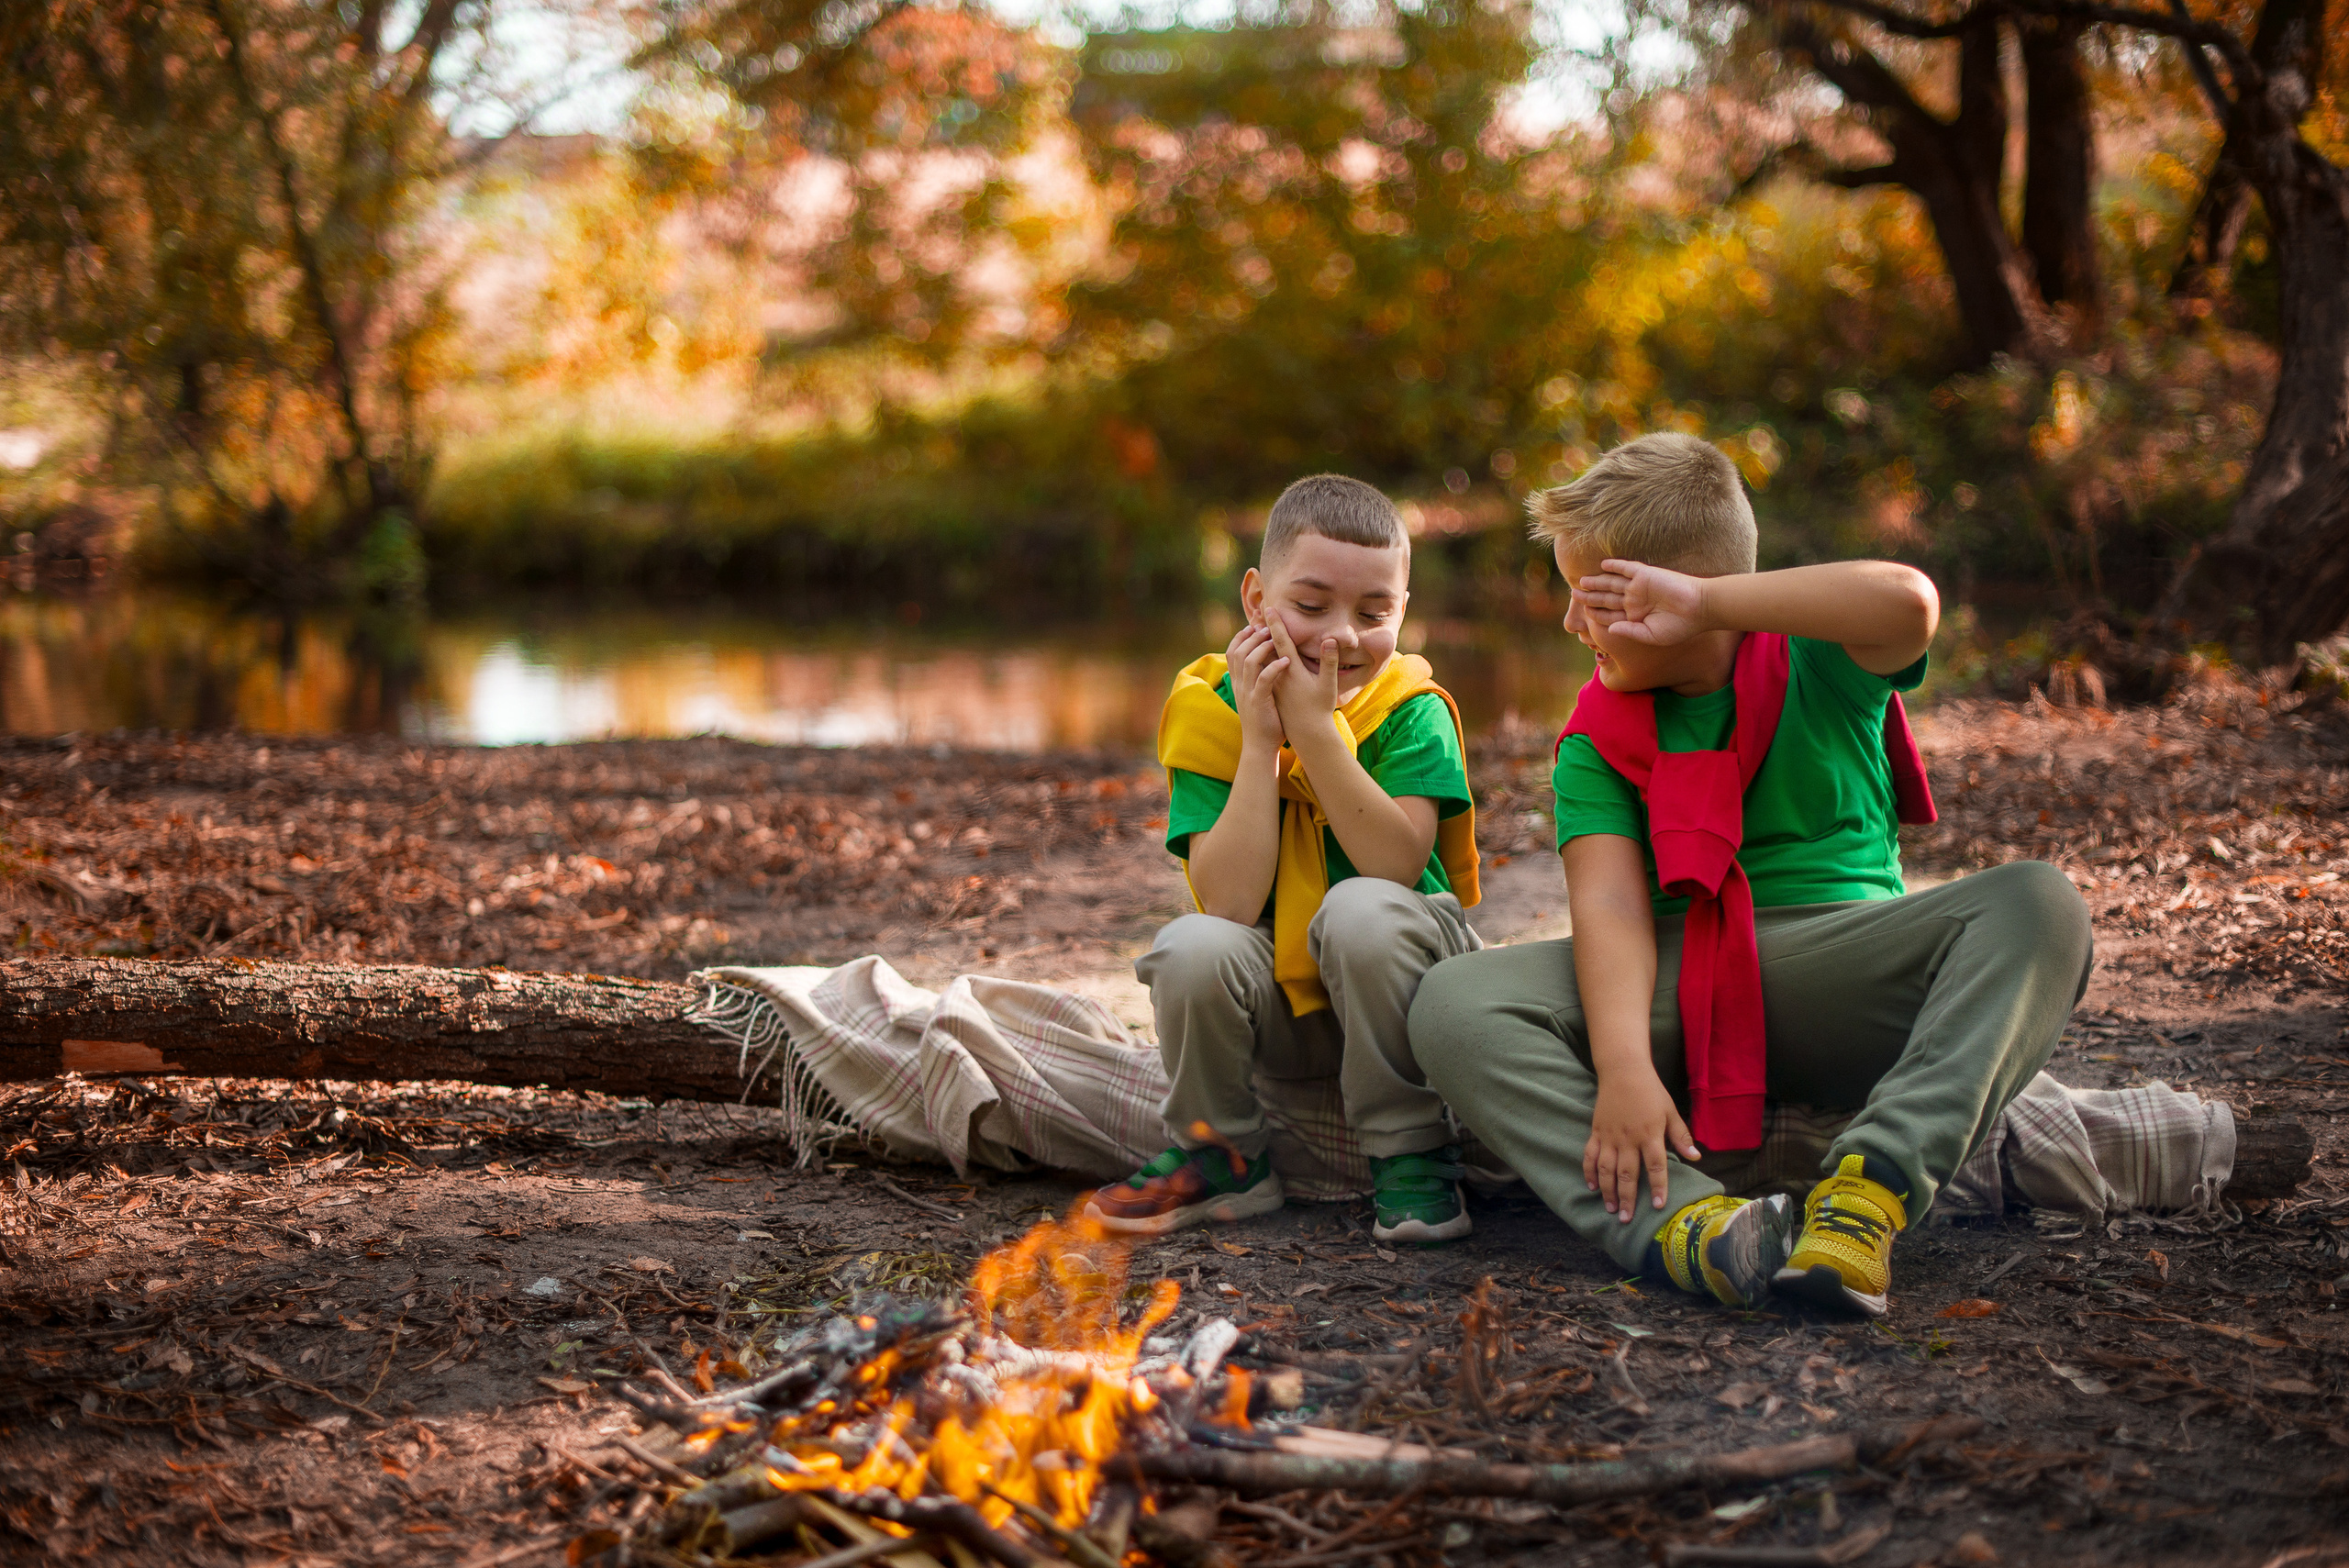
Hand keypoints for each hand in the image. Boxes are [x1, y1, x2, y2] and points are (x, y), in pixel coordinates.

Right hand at [1226, 622, 1290, 750]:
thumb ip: (1258, 678)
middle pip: (1238, 652)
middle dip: (1251, 637)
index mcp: (1238, 683)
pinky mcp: (1258, 702)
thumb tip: (1266, 662)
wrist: (1260, 746)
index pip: (1232, 652)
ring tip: (1275, 639)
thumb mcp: (1256, 695)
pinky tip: (1286, 661)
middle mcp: (1239, 686)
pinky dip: (1274, 668)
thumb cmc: (1264, 720)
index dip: (1240, 637)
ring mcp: (1247, 693)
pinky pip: (1264, 680)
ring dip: (1262, 648)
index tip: (1253, 626)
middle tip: (1265, 628)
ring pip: (1249, 662)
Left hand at [1261, 616, 1341, 738]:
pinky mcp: (1270, 693)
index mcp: (1292, 672)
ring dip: (1257, 644)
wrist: (1307, 735)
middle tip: (1257, 613)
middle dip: (1261, 631)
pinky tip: (1256, 652)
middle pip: (1265, 649)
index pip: (1281, 643)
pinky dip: (1258, 659)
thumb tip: (1330, 639)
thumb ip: (1329, 660)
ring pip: (1260, 660)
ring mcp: (1272, 686)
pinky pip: (1259, 671)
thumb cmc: (1320, 709)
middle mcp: (1278, 677)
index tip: (1269, 609)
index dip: (1275, 625)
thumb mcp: (1328, 684)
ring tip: (1254, 629)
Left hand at [1576, 559, 1710, 647]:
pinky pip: (1627, 568)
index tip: (1582, 615)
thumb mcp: (1651, 635)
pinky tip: (1602, 565)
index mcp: (1635, 617)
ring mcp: (1639, 587)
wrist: (1700, 608)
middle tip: (1573, 595)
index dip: (1595, 615)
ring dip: (1597, 582)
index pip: (1610, 616)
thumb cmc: (1679, 626)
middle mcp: (1635, 601)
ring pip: (1612, 582)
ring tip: (1581, 581)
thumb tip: (1609, 628)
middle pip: (1607, 598)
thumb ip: (1629, 631)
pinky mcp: (1646, 575)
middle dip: (1590, 597)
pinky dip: (1614, 566)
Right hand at [1582, 1065, 1701, 1222]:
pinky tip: (1591, 1186)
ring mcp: (1610, 1136)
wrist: (1623, 1071)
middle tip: (1626, 1219)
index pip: (1655, 1166)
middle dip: (1627, 1199)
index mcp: (1650, 1134)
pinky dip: (1589, 1171)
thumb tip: (1696, 1158)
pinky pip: (1590, 1155)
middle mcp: (1629, 1139)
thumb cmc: (1651, 1092)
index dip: (1658, 1187)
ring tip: (1611, 1209)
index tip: (1659, 1206)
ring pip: (1606, 1169)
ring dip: (1607, 1191)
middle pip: (1627, 1174)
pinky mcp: (1596, 1131)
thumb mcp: (1671, 1112)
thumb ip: (1682, 1136)